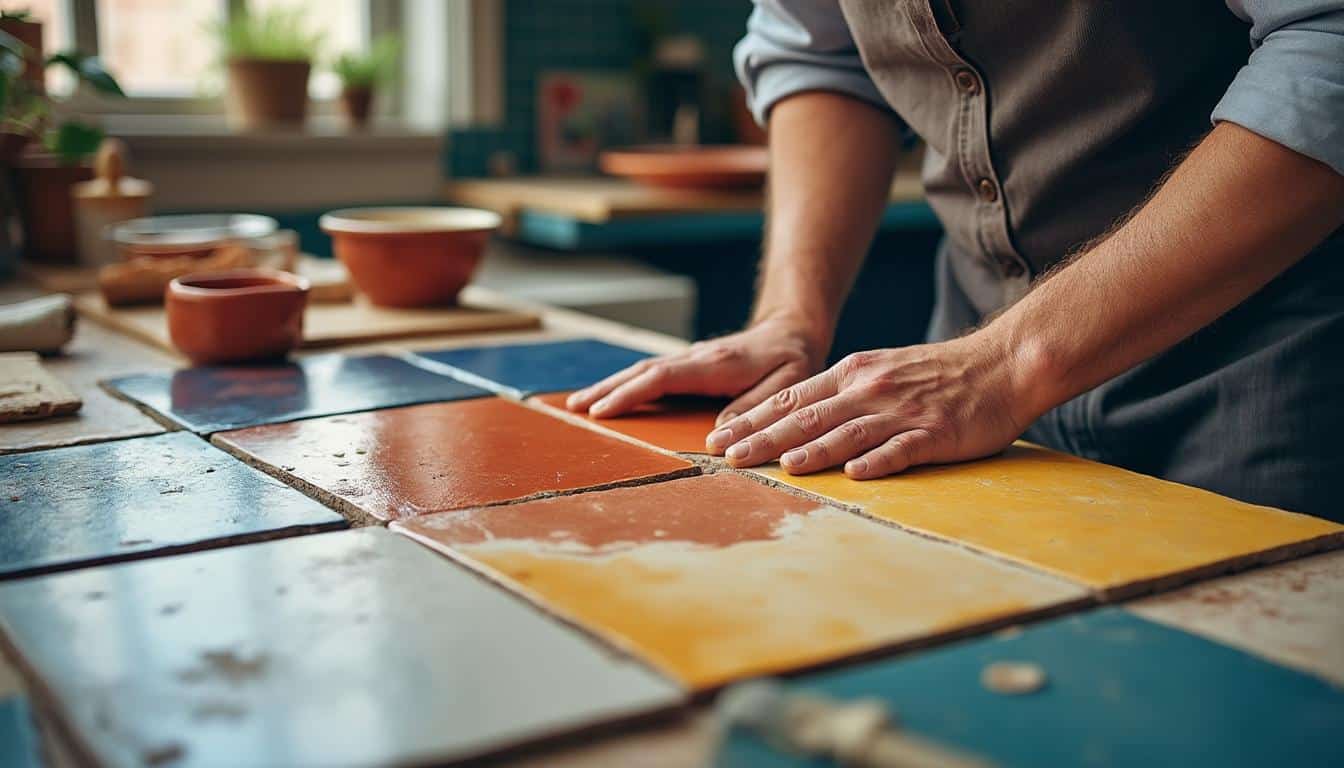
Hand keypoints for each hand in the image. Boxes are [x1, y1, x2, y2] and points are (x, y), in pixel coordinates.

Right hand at [566, 317, 828, 422]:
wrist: (792, 330)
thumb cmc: (792, 360)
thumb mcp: (786, 387)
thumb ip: (753, 410)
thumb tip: (717, 438)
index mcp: (715, 363)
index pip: (662, 377)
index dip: (631, 394)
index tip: (602, 410)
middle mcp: (696, 357)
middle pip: (642, 371)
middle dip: (607, 389)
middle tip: (575, 408)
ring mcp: (691, 358)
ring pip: (643, 370)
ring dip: (610, 386)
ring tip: (579, 404)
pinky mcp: (691, 363)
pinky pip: (652, 373)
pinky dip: (627, 383)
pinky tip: (611, 395)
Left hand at [705, 333, 1035, 478]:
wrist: (1000, 364)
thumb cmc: (936, 373)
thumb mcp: (879, 370)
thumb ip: (840, 392)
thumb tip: (794, 418)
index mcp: (852, 373)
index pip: (791, 397)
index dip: (752, 418)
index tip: (718, 436)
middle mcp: (869, 389)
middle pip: (809, 416)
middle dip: (765, 438)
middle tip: (729, 456)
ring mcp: (901, 411)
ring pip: (848, 432)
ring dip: (814, 450)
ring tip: (782, 466)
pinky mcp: (935, 432)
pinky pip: (901, 448)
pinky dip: (877, 461)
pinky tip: (855, 475)